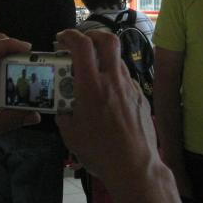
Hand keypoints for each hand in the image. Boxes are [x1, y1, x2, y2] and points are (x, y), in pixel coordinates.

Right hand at [55, 29, 157, 187]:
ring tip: (93, 75)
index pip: (82, 45)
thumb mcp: (70, 134)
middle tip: (82, 42)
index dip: (70, 35)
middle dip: (92, 35)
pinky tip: (108, 97)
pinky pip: (125, 80)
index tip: (62, 38)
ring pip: (118, 60)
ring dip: (104, 60)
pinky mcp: (141, 97)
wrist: (134, 167)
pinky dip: (114, 79)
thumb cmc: (99, 152)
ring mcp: (130, 88)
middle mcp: (113, 80)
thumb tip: (63, 106)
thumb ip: (64, 113)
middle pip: (108, 40)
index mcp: (91, 86)